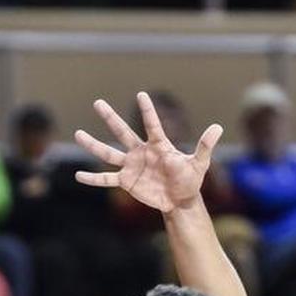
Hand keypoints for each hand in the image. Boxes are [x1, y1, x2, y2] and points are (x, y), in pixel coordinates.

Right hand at [75, 90, 220, 214]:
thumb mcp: (199, 164)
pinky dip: (93, 180)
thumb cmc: (190, 180)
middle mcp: (141, 152)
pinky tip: (78, 177)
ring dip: (93, 145)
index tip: (141, 95)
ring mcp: (131, 166)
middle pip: (122, 132)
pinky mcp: (126, 183)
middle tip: (97, 102)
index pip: (152, 125)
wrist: (180, 200)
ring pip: (108, 153)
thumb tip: (218, 127)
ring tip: (77, 134)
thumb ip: (205, 146)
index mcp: (158, 145)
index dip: (147, 111)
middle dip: (110, 118)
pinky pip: (106, 180)